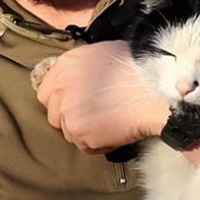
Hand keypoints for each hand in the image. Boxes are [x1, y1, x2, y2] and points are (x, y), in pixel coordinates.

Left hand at [35, 40, 169, 153]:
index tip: (76, 104)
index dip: (61, 100)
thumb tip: (79, 79)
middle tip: (94, 115)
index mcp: (65, 66)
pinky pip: (84, 146)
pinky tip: (116, 130)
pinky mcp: (80, 133)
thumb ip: (81, 68)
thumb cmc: (136, 69)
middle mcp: (60, 88)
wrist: (153, 90)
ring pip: (68, 132)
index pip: (45, 91)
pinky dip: (98, 143)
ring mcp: (68, 112)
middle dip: (70, 117)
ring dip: (85, 131)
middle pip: (54, 114)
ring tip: (110, 121)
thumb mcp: (101, 54)